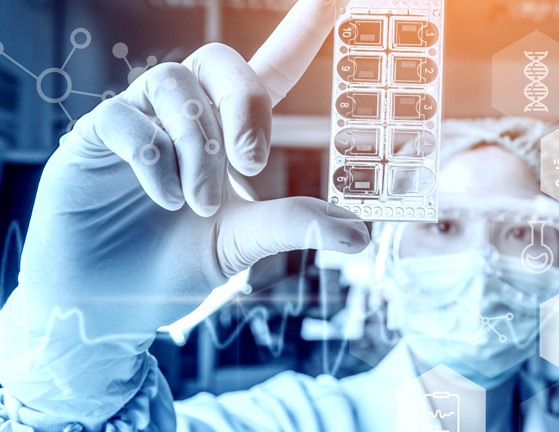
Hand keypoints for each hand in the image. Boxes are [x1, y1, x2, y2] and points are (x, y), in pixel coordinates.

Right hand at [0, 0, 364, 419]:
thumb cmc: (174, 268)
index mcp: (227, 135)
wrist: (107, 309)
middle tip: (252, 162)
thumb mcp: (242, 243)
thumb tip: (360, 232)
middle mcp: (184, 118)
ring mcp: (138, 123)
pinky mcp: (93, 139)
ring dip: (198, 148)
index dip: (301, 32)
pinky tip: (163, 198)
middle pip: (218, 61)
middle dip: (244, 105)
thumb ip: (292, 226)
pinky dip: (155, 159)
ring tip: (202, 204)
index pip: (269, 69)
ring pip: (173, 86)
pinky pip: (126, 120)